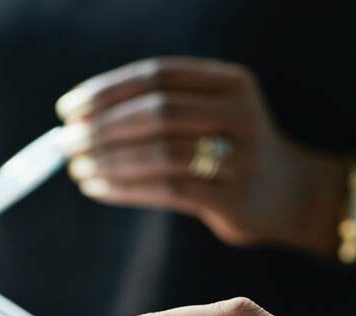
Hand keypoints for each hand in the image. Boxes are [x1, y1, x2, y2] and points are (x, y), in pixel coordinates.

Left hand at [55, 58, 342, 251]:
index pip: (157, 76)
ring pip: (159, 152)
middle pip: (157, 112)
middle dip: (102, 128)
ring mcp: (240, 157)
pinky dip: (125, 188)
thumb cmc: (231, 152)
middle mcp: (240, 114)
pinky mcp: (233, 198)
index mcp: (231, 82)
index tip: (68, 109)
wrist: (290, 196)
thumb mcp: (211, 114)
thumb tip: (80, 119)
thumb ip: (163, 108)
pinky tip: (99, 188)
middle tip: (65, 143)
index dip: (106, 91)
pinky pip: (166, 189)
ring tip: (77, 169)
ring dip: (108, 161)